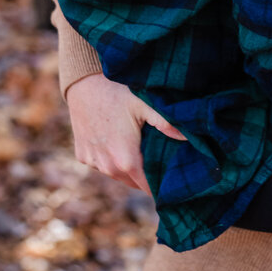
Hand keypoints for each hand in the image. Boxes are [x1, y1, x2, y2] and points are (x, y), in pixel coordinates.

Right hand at [67, 73, 185, 193]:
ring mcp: (93, 162)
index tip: (170, 181)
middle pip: (133, 182)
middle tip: (159, 162)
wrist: (84, 83)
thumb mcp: (145, 105)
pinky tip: (117, 142)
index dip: (160, 185)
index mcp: (126, 160)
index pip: (148, 187)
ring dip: (127, 168)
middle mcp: (108, 167)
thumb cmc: (117, 93)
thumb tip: (188, 138)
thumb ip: (167, 123)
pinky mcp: (82, 156)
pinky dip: (110, 158)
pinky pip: (101, 164)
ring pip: (116, 174)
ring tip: (139, 152)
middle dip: (145, 176)